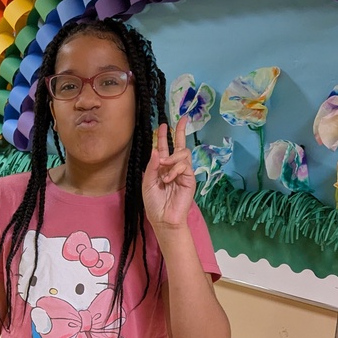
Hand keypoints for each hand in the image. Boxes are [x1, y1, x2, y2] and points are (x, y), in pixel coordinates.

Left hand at [142, 115, 195, 231]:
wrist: (163, 218)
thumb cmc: (154, 203)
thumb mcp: (147, 183)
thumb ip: (151, 167)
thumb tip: (156, 150)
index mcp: (162, 167)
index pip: (165, 148)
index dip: (164, 136)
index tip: (162, 125)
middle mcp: (173, 167)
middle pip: (179, 145)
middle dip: (180, 131)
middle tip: (182, 119)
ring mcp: (183, 172)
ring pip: (183, 153)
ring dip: (172, 157)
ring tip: (164, 166)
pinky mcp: (190, 178)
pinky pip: (185, 165)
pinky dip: (175, 170)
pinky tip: (169, 179)